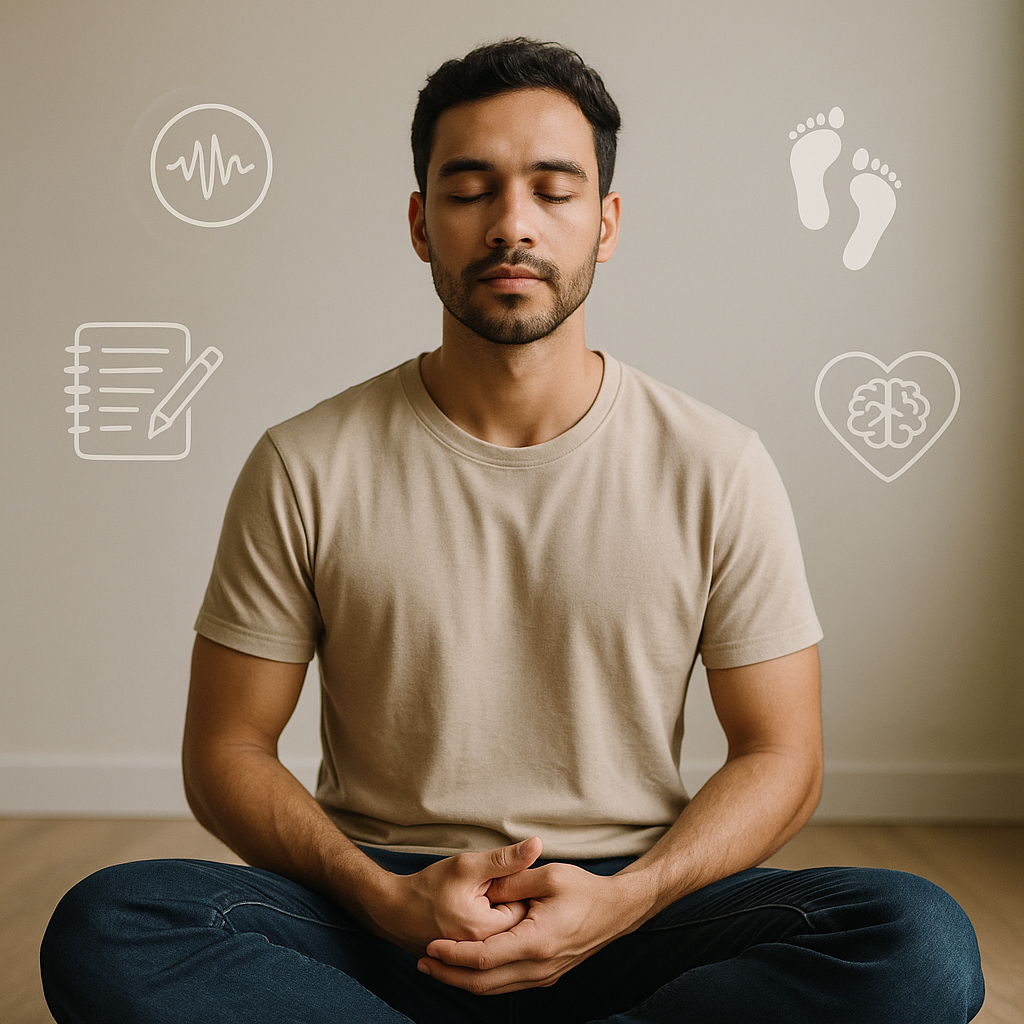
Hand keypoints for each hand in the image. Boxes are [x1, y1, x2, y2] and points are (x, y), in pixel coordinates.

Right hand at [365, 837, 542, 956]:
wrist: (392, 910)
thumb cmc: (428, 886)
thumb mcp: (467, 866)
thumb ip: (505, 859)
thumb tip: (538, 845)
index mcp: (486, 932)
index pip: (525, 909)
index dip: (517, 889)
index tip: (500, 879)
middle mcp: (482, 953)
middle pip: (516, 926)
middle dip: (510, 904)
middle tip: (489, 889)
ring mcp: (474, 962)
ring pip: (504, 936)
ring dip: (500, 916)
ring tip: (479, 901)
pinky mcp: (466, 964)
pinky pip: (490, 945)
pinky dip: (489, 928)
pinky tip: (476, 914)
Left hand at [417, 860, 638, 994]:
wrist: (616, 912)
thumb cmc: (584, 890)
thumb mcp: (548, 876)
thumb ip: (513, 880)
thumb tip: (484, 887)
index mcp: (536, 942)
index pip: (484, 958)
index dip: (453, 955)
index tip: (430, 945)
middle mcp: (538, 967)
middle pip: (483, 982)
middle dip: (448, 975)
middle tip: (422, 961)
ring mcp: (542, 976)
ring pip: (493, 988)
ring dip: (461, 980)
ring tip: (436, 965)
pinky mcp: (545, 975)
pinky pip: (505, 984)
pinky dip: (482, 978)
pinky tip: (466, 965)